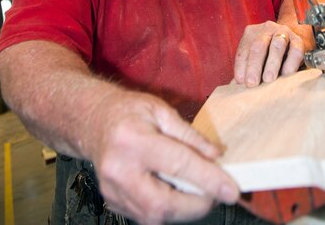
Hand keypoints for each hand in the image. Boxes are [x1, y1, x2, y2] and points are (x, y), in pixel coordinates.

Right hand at [90, 92, 239, 223]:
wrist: (92, 121)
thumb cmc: (127, 111)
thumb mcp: (161, 110)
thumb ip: (189, 135)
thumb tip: (215, 156)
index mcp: (132, 140)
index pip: (178, 165)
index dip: (209, 179)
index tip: (231, 189)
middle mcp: (119, 170)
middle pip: (163, 204)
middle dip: (197, 205)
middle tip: (216, 193)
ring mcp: (112, 190)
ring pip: (155, 217)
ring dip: (184, 209)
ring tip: (198, 191)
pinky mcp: (113, 202)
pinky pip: (145, 216)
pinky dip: (167, 208)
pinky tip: (175, 191)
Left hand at [234, 21, 304, 87]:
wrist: (291, 41)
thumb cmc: (268, 53)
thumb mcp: (256, 57)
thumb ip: (247, 68)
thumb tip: (237, 85)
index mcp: (252, 32)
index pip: (244, 49)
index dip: (241, 66)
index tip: (241, 81)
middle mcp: (267, 29)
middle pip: (258, 45)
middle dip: (254, 65)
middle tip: (252, 83)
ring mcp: (284, 32)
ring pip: (277, 46)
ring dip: (272, 64)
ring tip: (268, 79)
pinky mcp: (298, 40)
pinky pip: (295, 51)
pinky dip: (290, 64)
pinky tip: (286, 75)